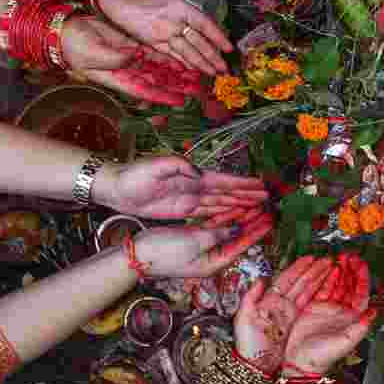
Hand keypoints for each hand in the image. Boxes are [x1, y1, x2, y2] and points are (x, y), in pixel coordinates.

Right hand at [61, 17, 196, 105]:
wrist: (68, 32)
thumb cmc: (75, 47)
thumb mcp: (94, 54)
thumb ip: (116, 58)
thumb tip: (136, 57)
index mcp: (119, 79)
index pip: (146, 90)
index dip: (164, 97)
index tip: (180, 101)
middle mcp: (129, 72)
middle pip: (159, 82)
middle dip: (178, 86)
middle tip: (198, 89)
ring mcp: (132, 60)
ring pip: (160, 69)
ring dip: (178, 74)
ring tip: (196, 76)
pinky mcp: (134, 47)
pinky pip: (155, 54)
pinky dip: (168, 58)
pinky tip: (183, 61)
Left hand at [96, 0, 231, 75]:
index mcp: (179, 5)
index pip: (203, 24)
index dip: (216, 36)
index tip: (229, 48)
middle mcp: (174, 20)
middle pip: (197, 41)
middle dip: (211, 55)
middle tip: (225, 70)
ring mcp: (162, 30)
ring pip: (185, 49)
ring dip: (199, 62)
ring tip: (213, 74)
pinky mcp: (148, 38)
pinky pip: (168, 52)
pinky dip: (180, 61)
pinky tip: (190, 69)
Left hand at [97, 155, 269, 218]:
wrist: (116, 187)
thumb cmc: (134, 174)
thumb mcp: (156, 166)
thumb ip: (180, 167)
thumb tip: (201, 174)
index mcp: (192, 174)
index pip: (223, 180)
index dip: (242, 183)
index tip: (260, 186)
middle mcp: (195, 186)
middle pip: (226, 192)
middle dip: (247, 195)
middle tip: (267, 198)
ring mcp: (189, 198)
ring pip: (220, 203)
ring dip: (238, 205)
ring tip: (256, 208)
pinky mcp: (182, 210)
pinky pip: (207, 213)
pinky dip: (221, 215)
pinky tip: (233, 218)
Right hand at [132, 214, 273, 277]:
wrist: (136, 256)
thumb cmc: (164, 252)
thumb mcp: (195, 241)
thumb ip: (219, 233)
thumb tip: (239, 227)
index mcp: (214, 262)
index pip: (243, 244)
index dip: (258, 230)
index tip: (272, 218)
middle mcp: (211, 257)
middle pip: (238, 237)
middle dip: (253, 222)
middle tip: (269, 207)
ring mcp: (202, 249)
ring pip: (227, 230)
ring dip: (241, 217)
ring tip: (256, 205)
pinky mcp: (192, 241)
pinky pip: (214, 228)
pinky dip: (224, 218)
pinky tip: (233, 208)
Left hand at [234, 256, 334, 372]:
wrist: (256, 366)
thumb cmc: (248, 344)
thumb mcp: (243, 319)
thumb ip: (250, 297)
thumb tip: (260, 280)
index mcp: (269, 301)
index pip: (286, 279)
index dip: (297, 268)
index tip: (309, 258)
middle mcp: (281, 305)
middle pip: (299, 283)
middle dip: (313, 271)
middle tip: (326, 261)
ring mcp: (289, 314)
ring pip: (306, 292)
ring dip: (318, 280)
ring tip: (330, 270)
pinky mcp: (296, 324)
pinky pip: (309, 305)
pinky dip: (319, 296)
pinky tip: (328, 289)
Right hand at [283, 254, 376, 374]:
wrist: (301, 361)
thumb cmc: (324, 355)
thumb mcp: (345, 341)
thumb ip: (360, 327)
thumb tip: (375, 313)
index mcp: (353, 318)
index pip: (361, 293)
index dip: (362, 278)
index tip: (360, 264)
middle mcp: (342, 311)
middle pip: (350, 285)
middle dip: (351, 270)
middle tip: (350, 255)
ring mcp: (329, 308)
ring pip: (337, 284)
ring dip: (340, 271)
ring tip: (341, 257)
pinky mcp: (314, 307)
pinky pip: (323, 288)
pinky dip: (327, 277)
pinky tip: (330, 267)